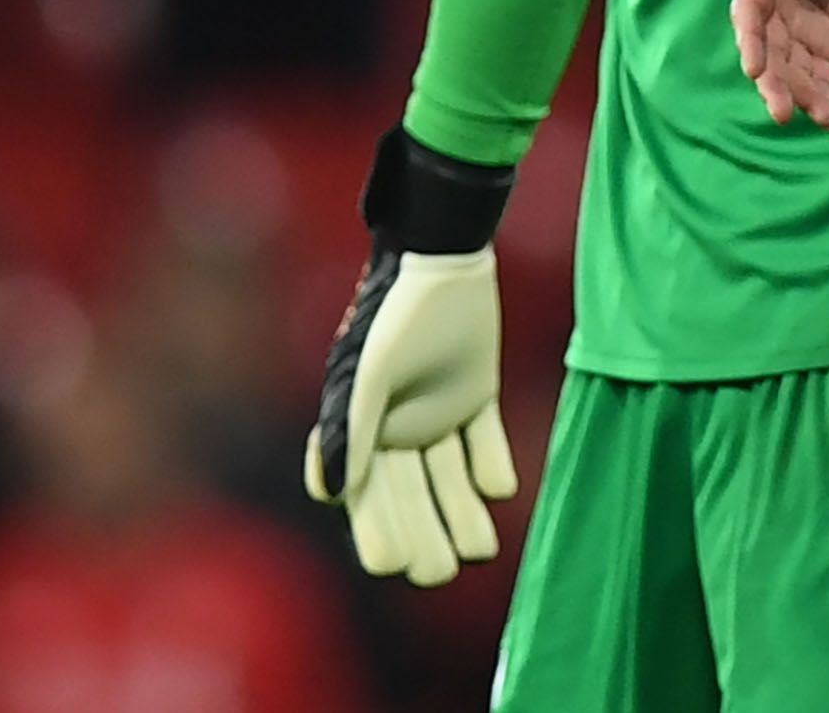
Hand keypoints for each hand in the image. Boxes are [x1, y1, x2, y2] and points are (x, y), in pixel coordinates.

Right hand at [303, 135, 520, 584]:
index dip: (376, 529)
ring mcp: (438, 409)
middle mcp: (398, 424)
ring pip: (449, 477)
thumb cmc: (396, 312)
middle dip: (421, 536)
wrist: (444, 255)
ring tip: (480, 551)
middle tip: (437, 574)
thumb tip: (329, 493)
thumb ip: (349, 430)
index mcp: (363, 425)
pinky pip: (484, 441)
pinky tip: (499, 489)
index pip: (368, 493)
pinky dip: (492, 466)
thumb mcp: (369, 372)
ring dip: (461, 512)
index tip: (390, 565)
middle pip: (409, 495)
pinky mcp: (476, 391)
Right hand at [731, 0, 828, 131]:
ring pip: (789, 70)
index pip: (751, 3)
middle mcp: (774, 1)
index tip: (753, 68)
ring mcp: (797, 27)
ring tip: (823, 119)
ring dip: (801, 97)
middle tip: (781, 112)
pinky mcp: (824, 47)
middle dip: (772, 81)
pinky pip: (818, 79)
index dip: (750, 36)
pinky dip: (824, 102)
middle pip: (765, 46)